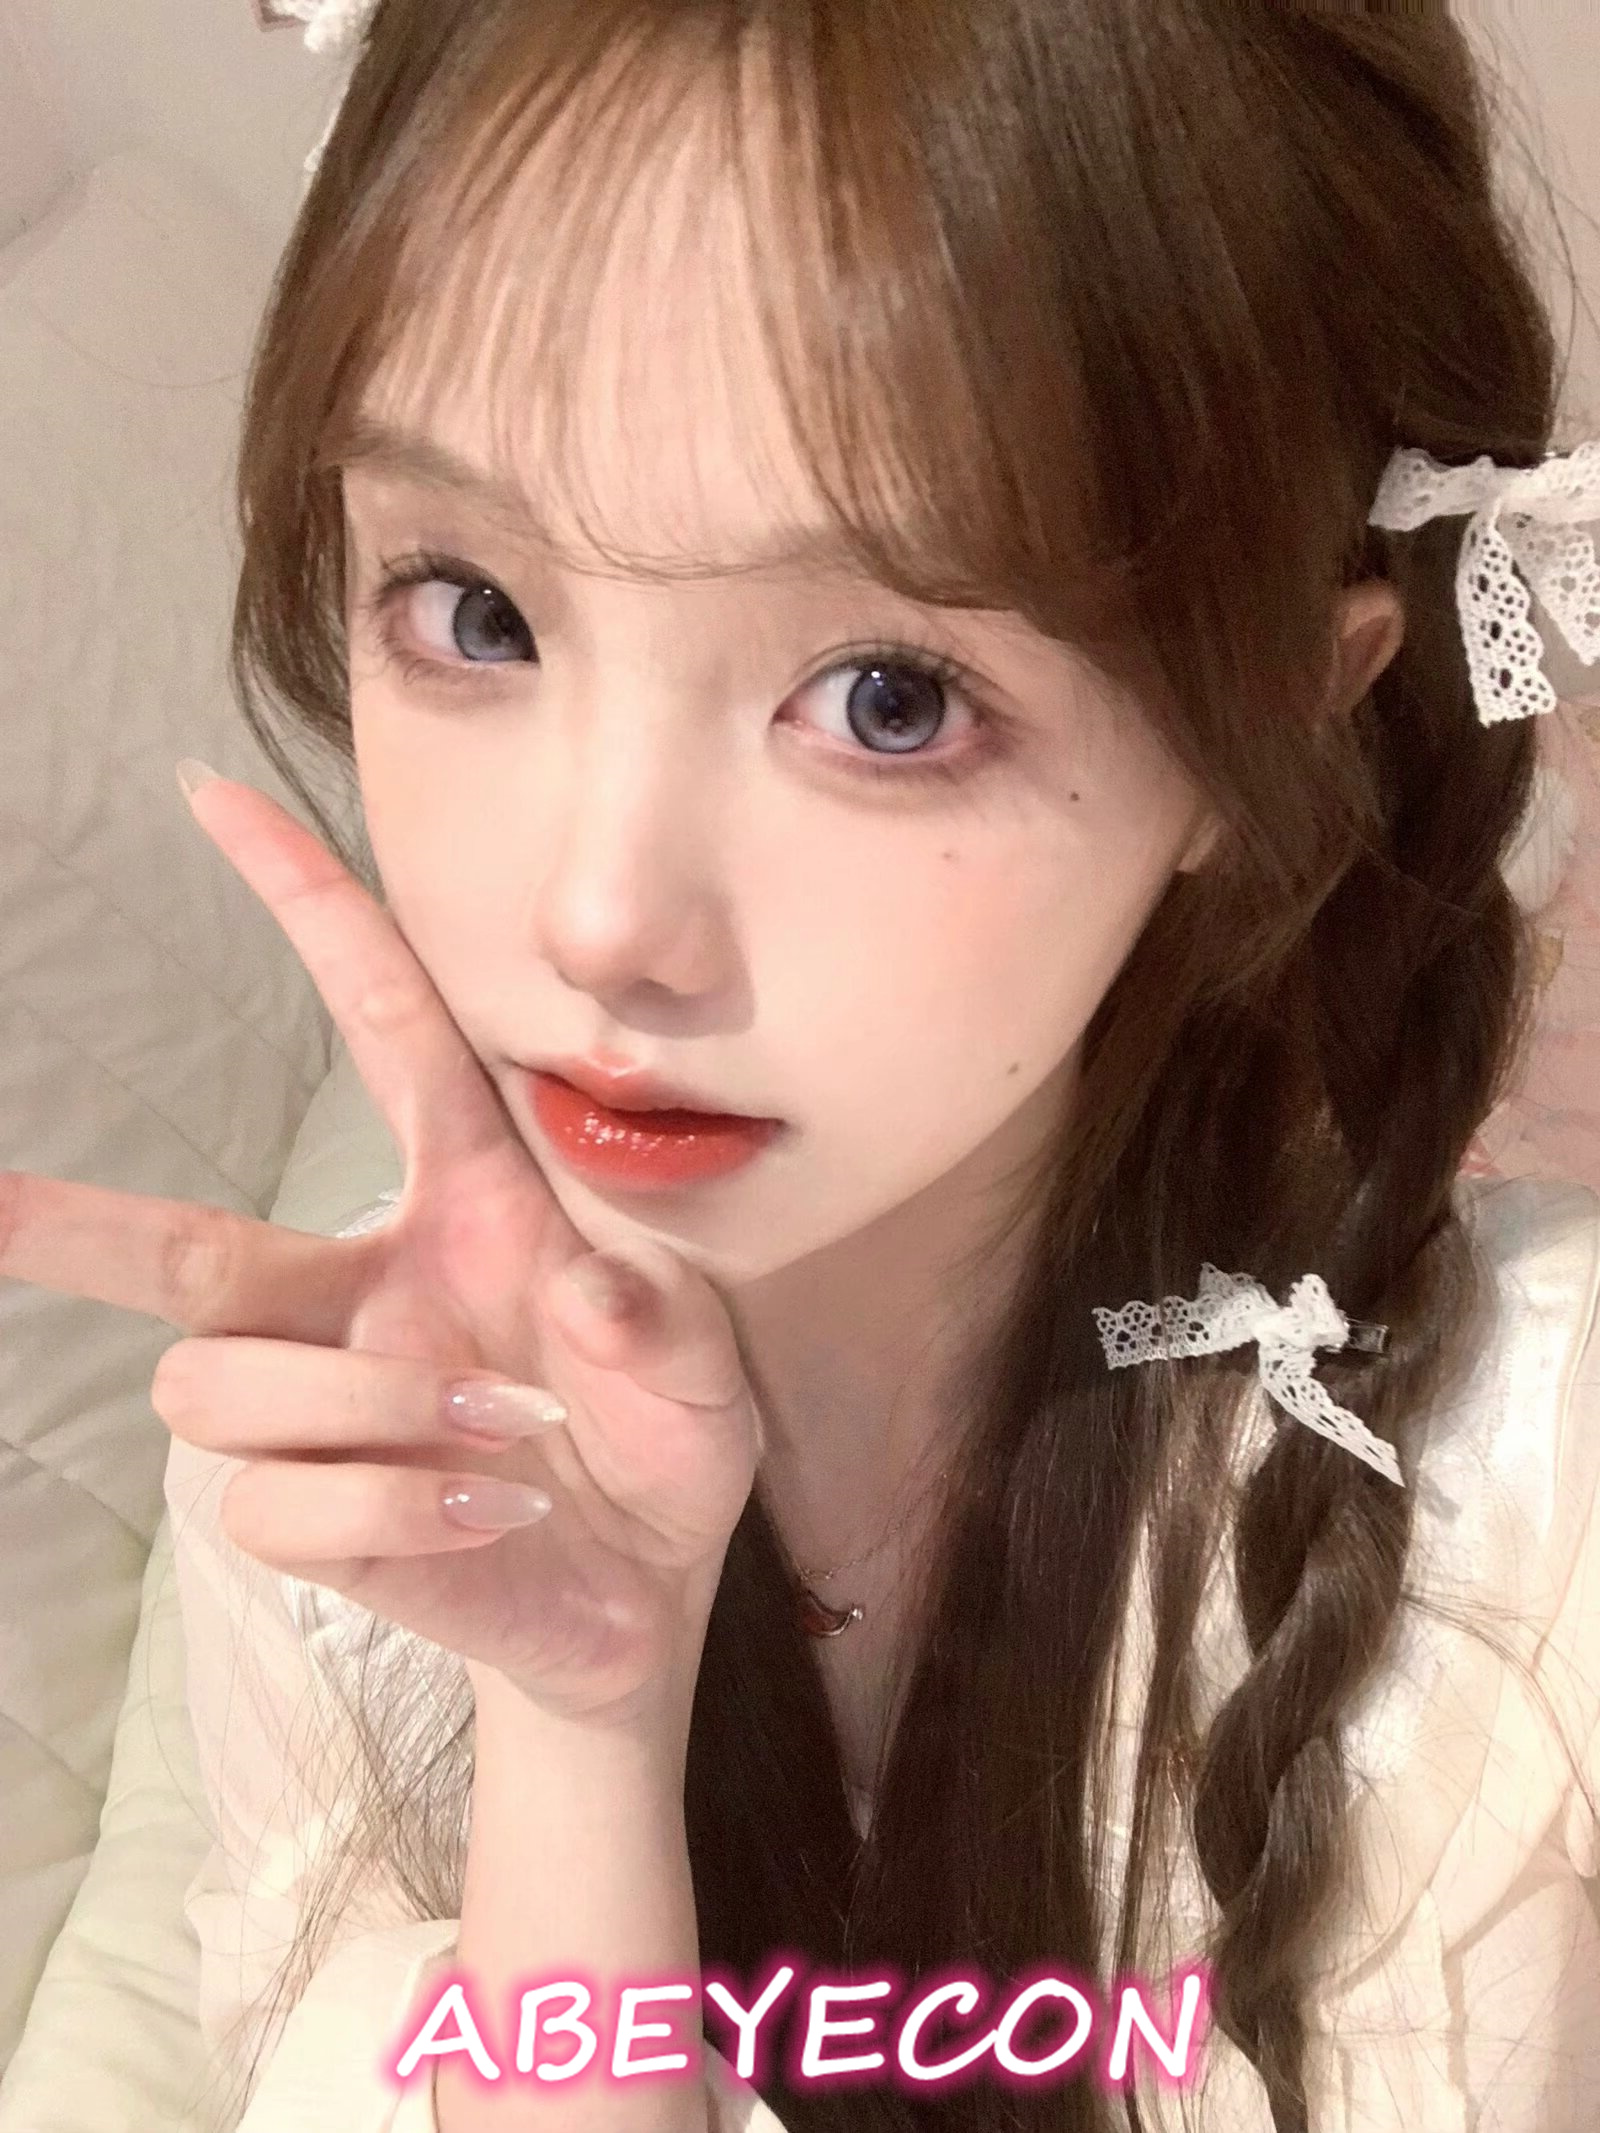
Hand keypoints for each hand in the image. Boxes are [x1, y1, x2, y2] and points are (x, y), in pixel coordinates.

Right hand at [0, 772, 761, 1723]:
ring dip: (372, 1403)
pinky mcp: (309, 1516)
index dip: (306, 907)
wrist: (649, 1590)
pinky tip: (491, 1511)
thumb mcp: (696, 1364)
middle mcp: (366, 1289)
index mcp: (464, 1202)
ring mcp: (327, 1405)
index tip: (216, 791)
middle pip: (184, 1249)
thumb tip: (574, 1300)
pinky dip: (399, 1510)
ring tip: (504, 1434)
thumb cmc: (662, 1442)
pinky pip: (282, 1500)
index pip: (379, 1029)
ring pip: (223, 1379)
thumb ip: (654, 1321)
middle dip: (75, 1219)